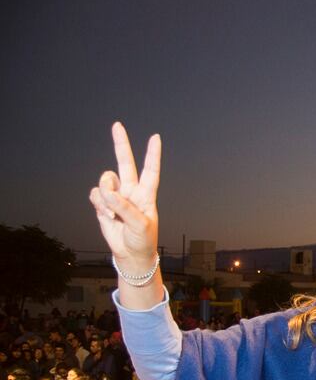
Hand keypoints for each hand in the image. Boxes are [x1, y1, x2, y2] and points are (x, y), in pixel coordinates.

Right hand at [88, 122, 161, 272]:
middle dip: (121, 144)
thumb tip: (109, 192)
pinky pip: (96, 195)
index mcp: (146, 194)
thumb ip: (125, 207)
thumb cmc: (142, 240)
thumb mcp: (140, 225)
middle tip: (117, 125)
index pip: (150, 171)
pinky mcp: (103, 204)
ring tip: (113, 213)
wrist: (130, 254)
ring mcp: (117, 196)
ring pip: (106, 181)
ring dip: (106, 194)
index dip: (152, 155)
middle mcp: (131, 191)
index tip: (155, 137)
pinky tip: (107, 216)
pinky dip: (99, 205)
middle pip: (125, 163)